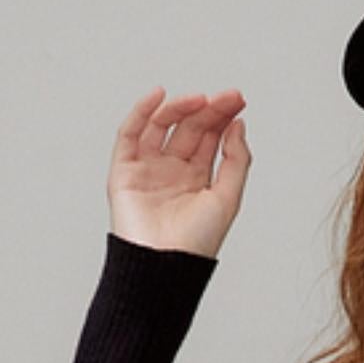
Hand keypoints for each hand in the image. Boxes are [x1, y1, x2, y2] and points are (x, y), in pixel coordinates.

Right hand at [107, 86, 250, 259]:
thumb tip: (238, 126)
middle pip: (190, 128)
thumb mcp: (228, 198)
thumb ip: (237, 161)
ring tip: (200, 100)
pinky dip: (141, 112)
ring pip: (161, 125)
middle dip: (208, 109)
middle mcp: (172, 171)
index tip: (237, 101)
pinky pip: (130, 134)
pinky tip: (159, 97)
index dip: (223, 116)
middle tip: (226, 97)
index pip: (210, 137)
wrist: (165, 265)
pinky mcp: (125, 171)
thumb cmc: (194, 243)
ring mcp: (148, 169)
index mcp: (197, 179)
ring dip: (181, 108)